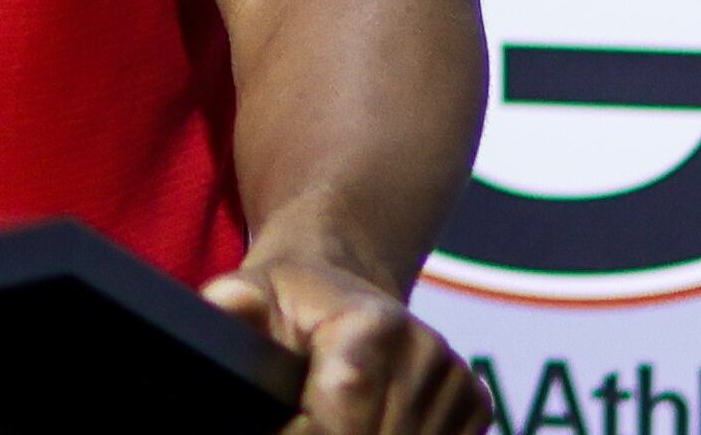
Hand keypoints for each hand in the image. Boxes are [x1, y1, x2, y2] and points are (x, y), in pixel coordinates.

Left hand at [200, 252, 490, 434]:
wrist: (339, 280)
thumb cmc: (287, 297)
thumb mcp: (249, 293)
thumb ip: (234, 306)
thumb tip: (227, 305)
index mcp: (374, 326)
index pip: (340, 423)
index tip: (281, 428)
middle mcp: (427, 349)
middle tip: (302, 421)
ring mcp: (456, 377)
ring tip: (328, 418)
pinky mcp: (474, 402)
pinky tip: (368, 419)